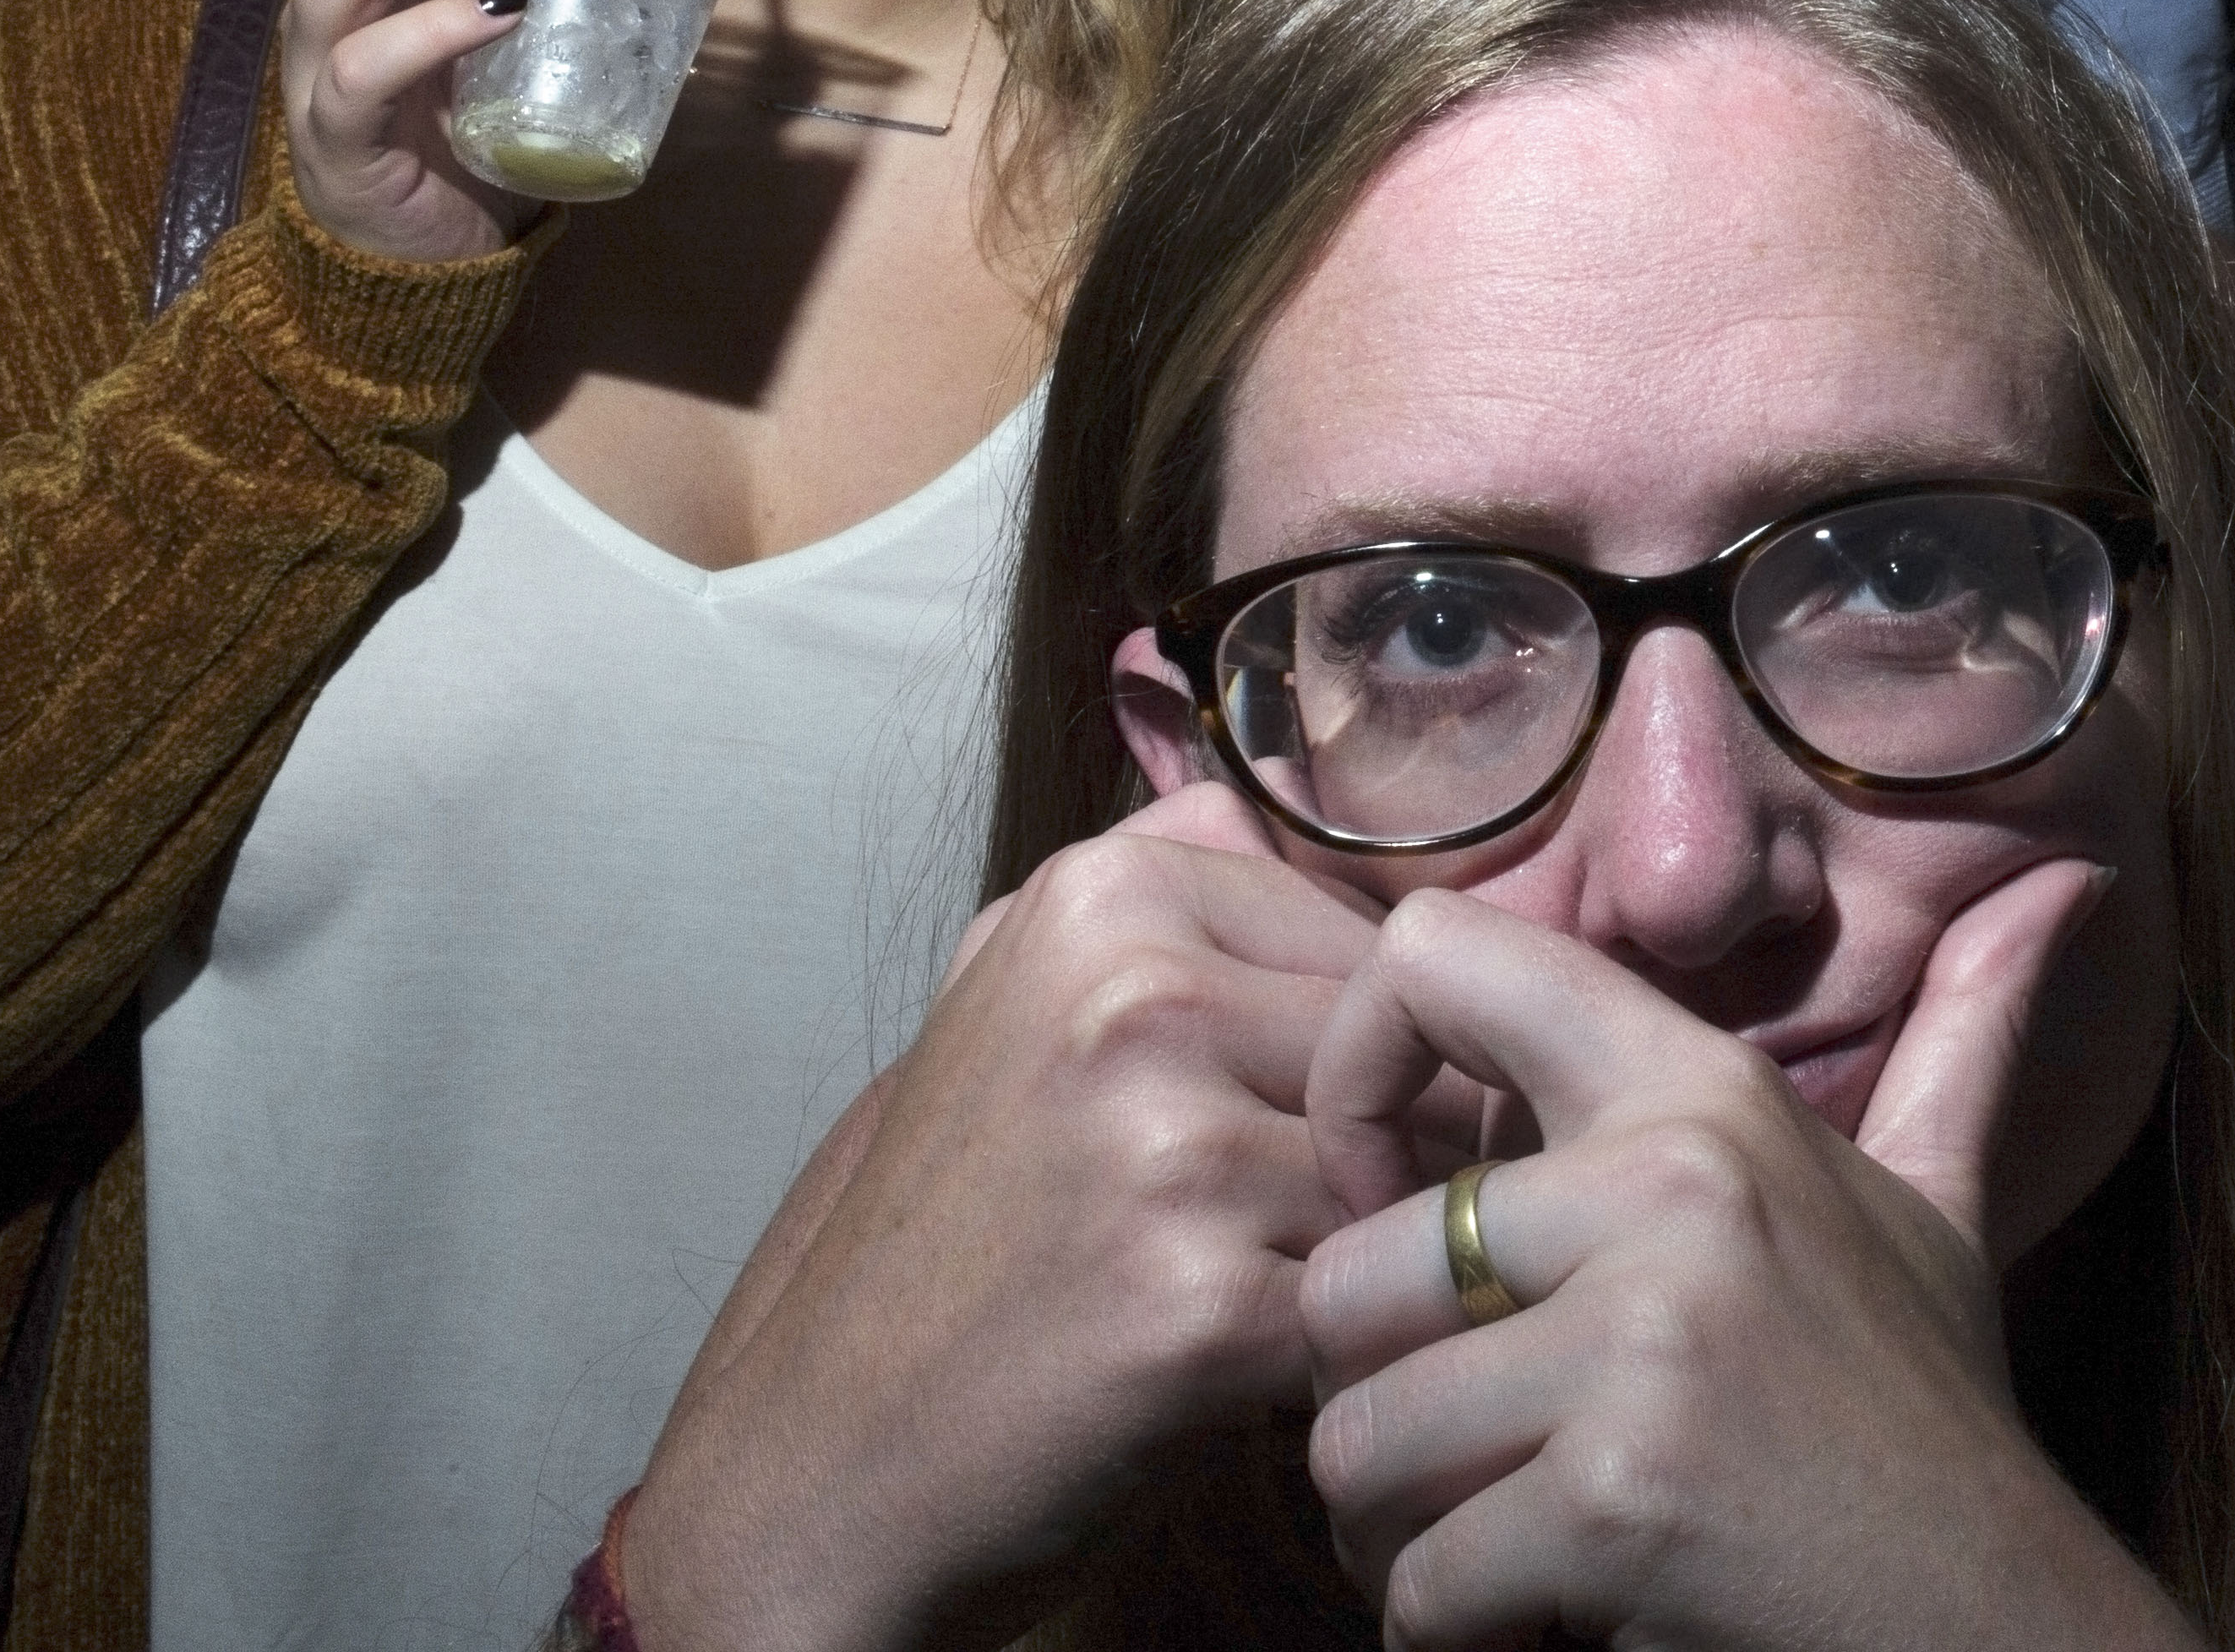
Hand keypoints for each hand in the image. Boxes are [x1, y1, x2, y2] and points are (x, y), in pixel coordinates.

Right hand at [615, 786, 1419, 1651]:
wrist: (829, 1445)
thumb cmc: (955, 1224)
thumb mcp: (1011, 988)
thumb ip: (1155, 875)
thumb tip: (1294, 788)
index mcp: (1105, 899)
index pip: (1374, 944)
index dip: (1376, 1056)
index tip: (1303, 1128)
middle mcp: (1135, 999)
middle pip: (1404, 1059)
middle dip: (1394, 1153)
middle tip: (1304, 1231)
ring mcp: (1165, 1151)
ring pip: (1402, 1181)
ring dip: (1368, 1257)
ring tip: (1268, 1298)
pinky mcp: (1197, 1305)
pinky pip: (1368, 1305)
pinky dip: (1337, 1351)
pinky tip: (1254, 1375)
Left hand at [1293, 864, 2189, 1651]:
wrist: (1992, 1621)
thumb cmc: (1929, 1415)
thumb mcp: (1939, 1204)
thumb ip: (1961, 1036)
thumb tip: (2073, 883)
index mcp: (1704, 1095)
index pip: (1434, 957)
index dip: (1355, 1073)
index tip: (1390, 1203)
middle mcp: (1666, 1188)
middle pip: (1346, 1276)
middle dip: (1371, 1403)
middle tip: (1461, 1467)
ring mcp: (1640, 1344)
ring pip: (1354, 1439)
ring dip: (1393, 1534)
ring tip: (1489, 1549)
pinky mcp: (1612, 1498)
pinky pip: (1413, 1578)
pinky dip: (1448, 1634)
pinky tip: (1540, 1624)